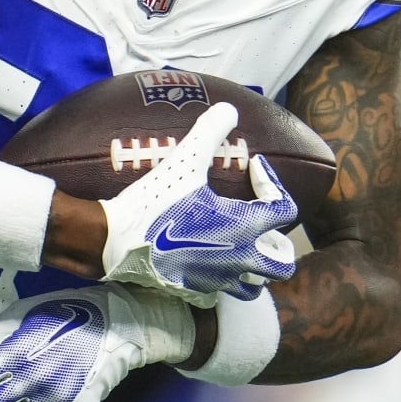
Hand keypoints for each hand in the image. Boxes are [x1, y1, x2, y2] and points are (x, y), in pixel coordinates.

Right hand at [98, 102, 297, 306]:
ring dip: (255, 268)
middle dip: (279, 243)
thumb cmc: (154, 201)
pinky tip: (207, 259)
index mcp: (243, 227)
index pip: (285, 209)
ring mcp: (218, 280)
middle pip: (283, 263)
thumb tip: (230, 108)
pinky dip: (221, 280)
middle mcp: (238, 259)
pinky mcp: (195, 292)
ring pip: (255, 286)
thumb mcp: (184, 160)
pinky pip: (220, 293)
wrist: (115, 241)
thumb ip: (210, 131)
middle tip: (259, 223)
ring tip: (240, 246)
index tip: (252, 169)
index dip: (273, 184)